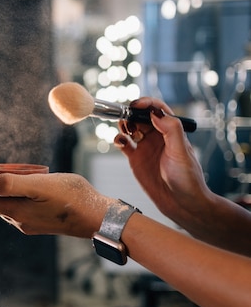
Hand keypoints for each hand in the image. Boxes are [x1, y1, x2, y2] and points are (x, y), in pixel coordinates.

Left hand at [0, 172, 113, 237]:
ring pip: (12, 205)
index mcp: (16, 213)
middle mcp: (20, 222)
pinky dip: (26, 196)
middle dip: (1, 185)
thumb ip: (12, 185)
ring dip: (14, 190)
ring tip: (29, 176)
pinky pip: (26, 208)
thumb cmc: (70, 198)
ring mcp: (32, 224)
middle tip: (16, 170)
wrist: (98, 216)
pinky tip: (40, 187)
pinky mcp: (44, 223)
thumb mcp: (39, 185)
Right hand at [114, 97, 211, 227]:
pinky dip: (118, 139)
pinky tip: (120, 142)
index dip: (146, 103)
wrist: (181, 203)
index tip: (136, 105)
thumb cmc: (188, 179)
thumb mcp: (181, 152)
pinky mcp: (135, 159)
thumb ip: (171, 130)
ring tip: (124, 129)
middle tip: (126, 117)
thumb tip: (155, 113)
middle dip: (131, 113)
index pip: (158, 109)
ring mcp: (145, 147)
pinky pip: (123, 143)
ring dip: (124, 124)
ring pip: (130, 127)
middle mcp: (157, 137)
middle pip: (141, 116)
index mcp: (171, 131)